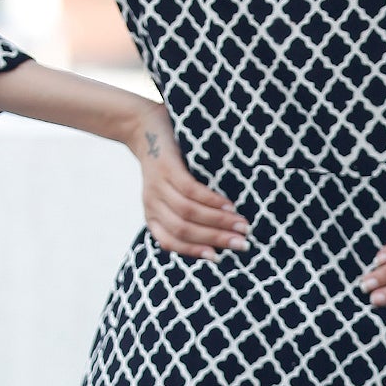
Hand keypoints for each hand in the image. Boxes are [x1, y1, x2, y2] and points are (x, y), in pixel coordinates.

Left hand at [128, 97, 249, 257]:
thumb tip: (219, 236)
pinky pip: (190, 190)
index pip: (171, 242)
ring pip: (189, 212)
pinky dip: (212, 200)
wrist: (143, 128)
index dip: (195, 252)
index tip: (219, 258)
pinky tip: (228, 204)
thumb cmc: (166, 165)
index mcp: (152, 216)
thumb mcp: (168, 194)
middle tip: (242, 244)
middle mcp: (152, 204)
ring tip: (241, 225)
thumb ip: (184, 214)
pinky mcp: (167, 167)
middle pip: (184, 230)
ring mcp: (158, 185)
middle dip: (215, 239)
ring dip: (218, 221)